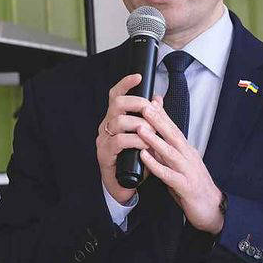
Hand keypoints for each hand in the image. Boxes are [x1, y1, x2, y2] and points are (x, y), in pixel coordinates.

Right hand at [97, 74, 153, 204]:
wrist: (125, 186)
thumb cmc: (136, 160)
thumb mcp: (146, 137)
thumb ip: (151, 118)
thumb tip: (158, 98)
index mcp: (115, 119)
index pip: (116, 95)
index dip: (126, 84)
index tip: (138, 76)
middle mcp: (106, 126)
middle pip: (116, 104)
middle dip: (137, 104)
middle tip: (151, 111)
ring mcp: (103, 140)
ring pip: (119, 121)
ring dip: (140, 125)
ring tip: (152, 133)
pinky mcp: (104, 154)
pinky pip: (119, 141)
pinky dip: (136, 141)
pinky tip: (145, 145)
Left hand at [135, 95, 225, 233]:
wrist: (213, 210)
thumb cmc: (194, 187)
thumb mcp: (180, 166)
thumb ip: (168, 153)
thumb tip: (153, 139)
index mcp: (187, 152)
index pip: (173, 130)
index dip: (162, 115)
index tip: (150, 100)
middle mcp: (189, 157)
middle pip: (172, 135)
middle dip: (158, 120)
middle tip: (144, 105)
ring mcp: (188, 171)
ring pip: (170, 152)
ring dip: (155, 139)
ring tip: (141, 128)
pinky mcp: (186, 187)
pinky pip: (168, 174)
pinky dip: (156, 165)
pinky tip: (145, 157)